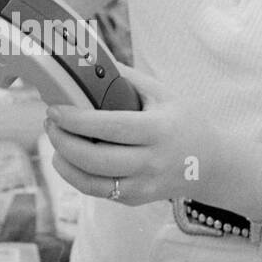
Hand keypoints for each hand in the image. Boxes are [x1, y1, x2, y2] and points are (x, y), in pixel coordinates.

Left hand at [44, 64, 220, 206]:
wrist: (211, 165)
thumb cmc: (183, 122)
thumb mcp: (164, 93)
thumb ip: (128, 78)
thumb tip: (89, 61)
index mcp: (159, 130)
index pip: (111, 127)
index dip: (78, 120)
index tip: (55, 109)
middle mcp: (151, 161)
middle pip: (96, 159)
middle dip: (64, 141)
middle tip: (50, 123)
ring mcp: (143, 185)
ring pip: (91, 183)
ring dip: (64, 163)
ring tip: (55, 141)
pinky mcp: (135, 200)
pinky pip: (98, 192)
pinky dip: (76, 176)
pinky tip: (68, 159)